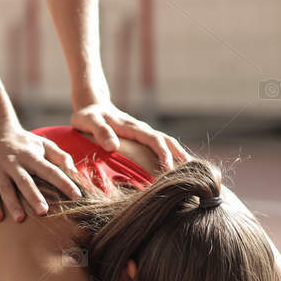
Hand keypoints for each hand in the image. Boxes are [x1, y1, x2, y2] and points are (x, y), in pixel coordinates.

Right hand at [0, 124, 84, 222]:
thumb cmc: (24, 142)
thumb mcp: (43, 143)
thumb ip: (61, 157)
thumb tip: (76, 173)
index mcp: (31, 156)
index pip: (50, 170)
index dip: (64, 182)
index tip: (77, 196)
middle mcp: (14, 162)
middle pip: (25, 181)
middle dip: (34, 196)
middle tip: (44, 211)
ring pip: (6, 188)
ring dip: (13, 203)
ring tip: (21, 219)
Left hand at [70, 101, 189, 170]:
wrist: (92, 105)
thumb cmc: (88, 116)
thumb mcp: (88, 121)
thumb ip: (100, 131)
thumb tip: (113, 147)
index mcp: (132, 126)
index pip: (154, 139)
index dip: (163, 154)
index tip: (169, 169)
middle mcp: (142, 129)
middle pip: (167, 141)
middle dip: (179, 157)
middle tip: (189, 176)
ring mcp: (144, 134)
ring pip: (167, 143)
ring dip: (179, 156)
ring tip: (191, 174)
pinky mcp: (142, 139)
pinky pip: (161, 147)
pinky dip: (172, 156)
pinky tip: (177, 170)